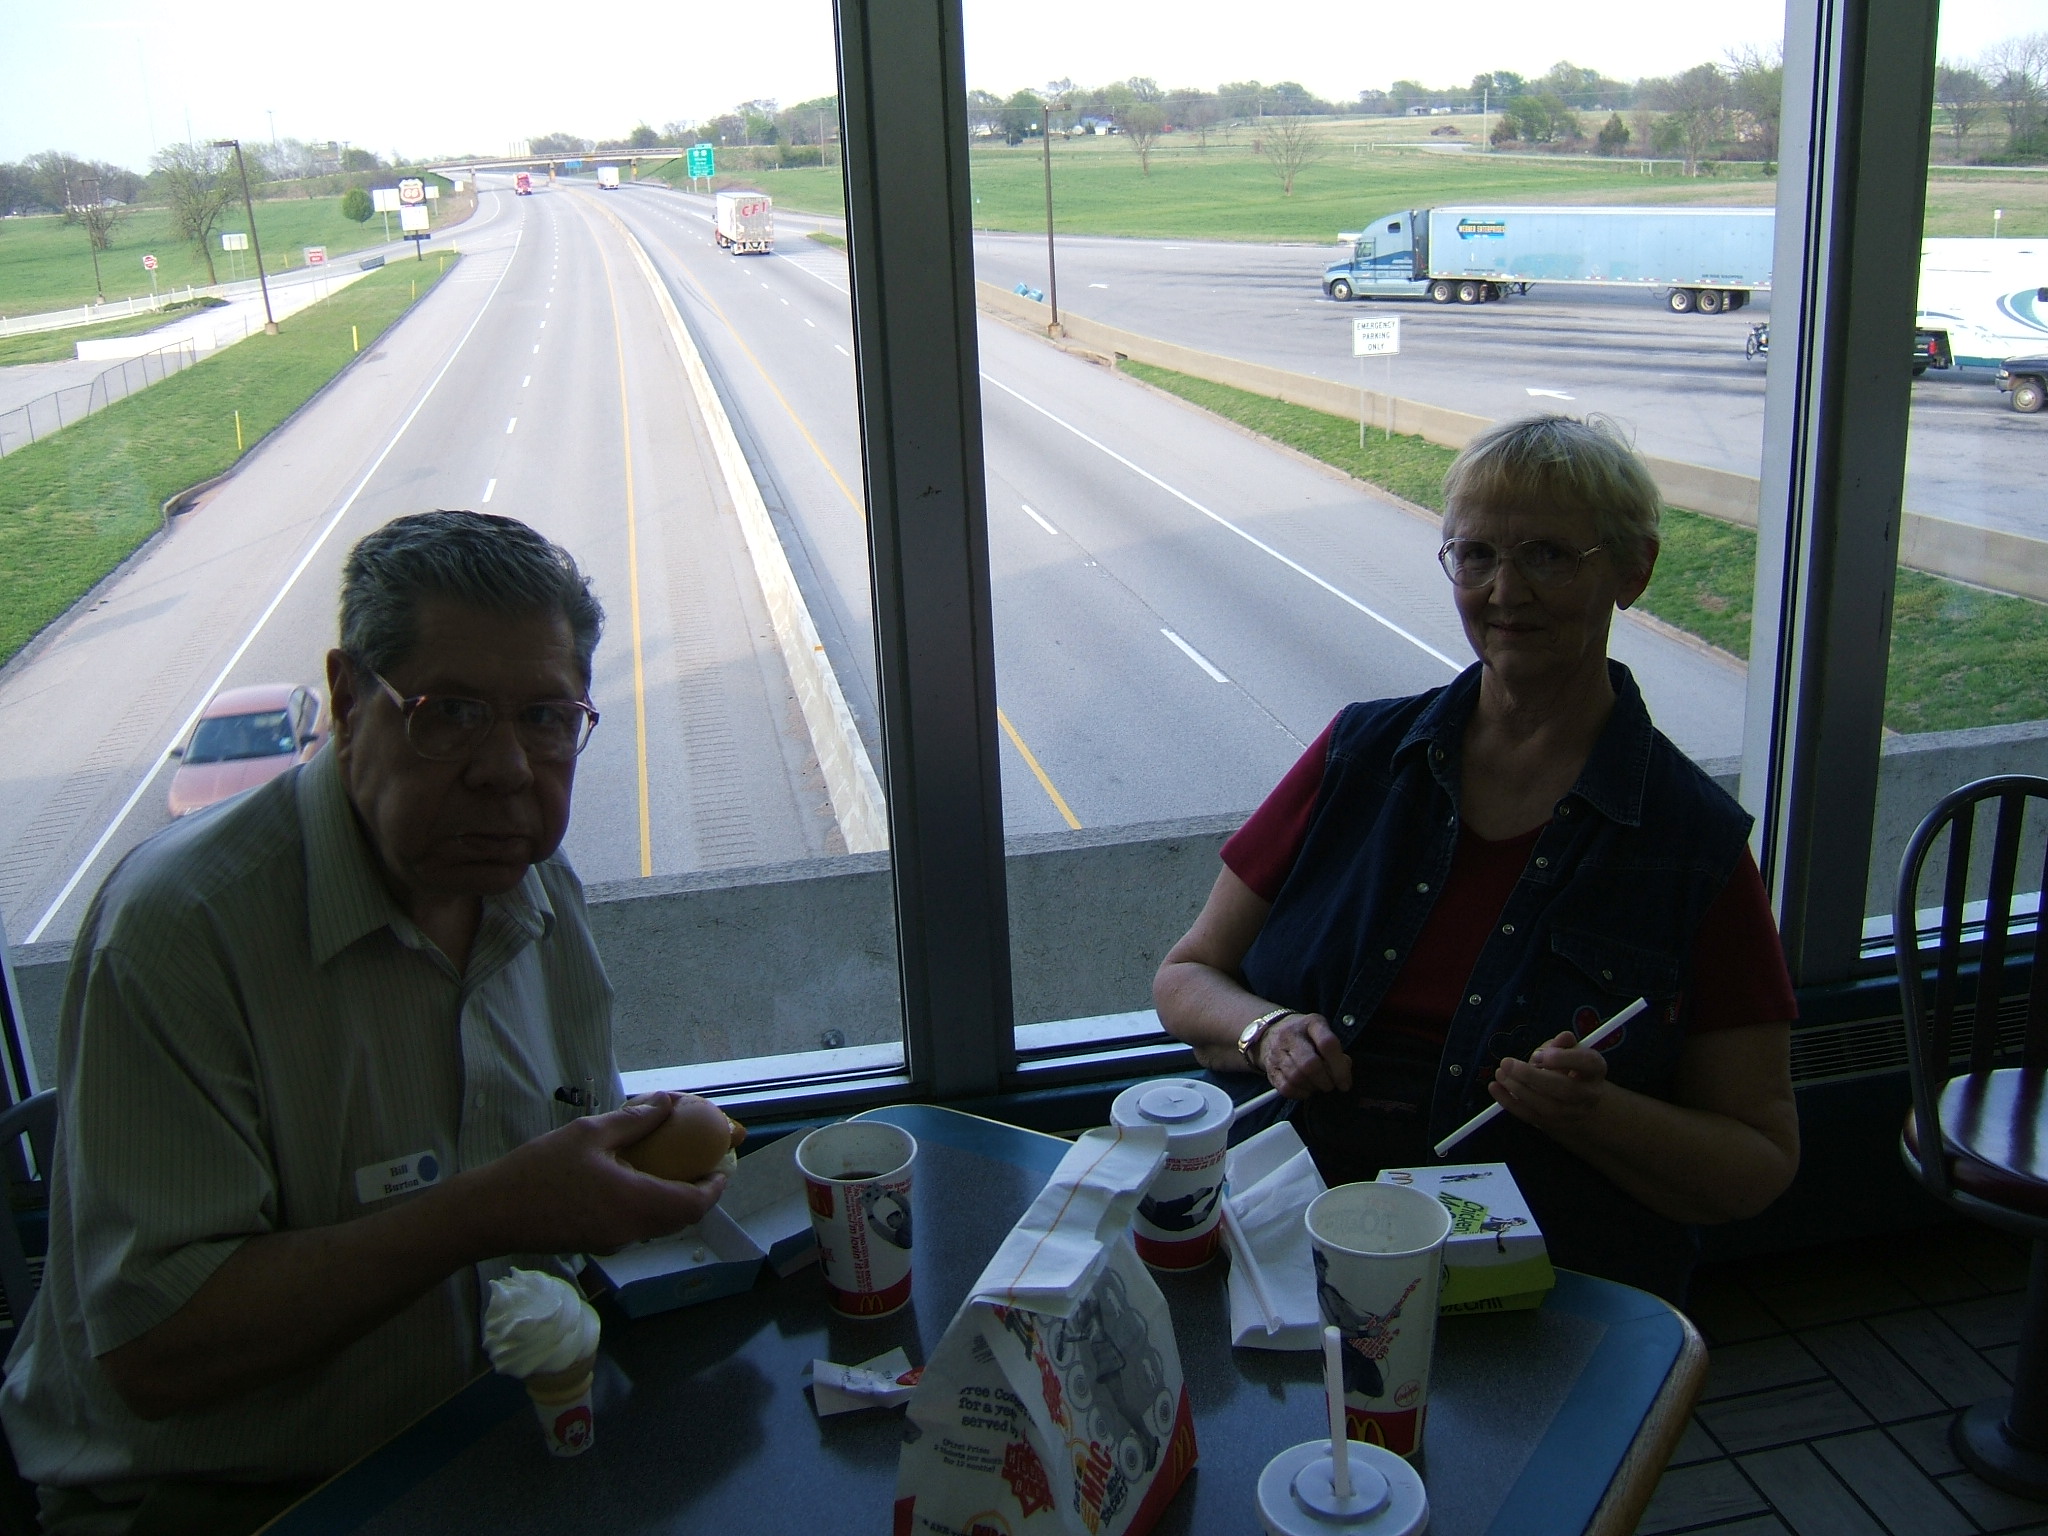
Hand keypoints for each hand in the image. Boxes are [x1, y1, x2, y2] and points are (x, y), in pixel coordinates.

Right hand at [468, 1095, 726, 1255]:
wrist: (490, 1213)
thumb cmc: (538, 1170)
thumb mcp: (589, 1133)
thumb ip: (635, 1119)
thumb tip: (670, 1102)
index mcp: (635, 1204)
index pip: (694, 1205)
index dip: (715, 1185)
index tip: (722, 1163)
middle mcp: (630, 1231)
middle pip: (680, 1218)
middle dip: (698, 1191)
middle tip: (700, 1161)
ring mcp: (613, 1242)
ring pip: (659, 1224)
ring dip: (673, 1199)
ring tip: (671, 1165)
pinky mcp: (596, 1244)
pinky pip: (636, 1226)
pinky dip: (648, 1205)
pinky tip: (636, 1178)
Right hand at [1256, 1013, 1351, 1098]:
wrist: (1271, 1032)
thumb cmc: (1305, 1035)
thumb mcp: (1323, 1033)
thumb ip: (1336, 1051)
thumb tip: (1344, 1071)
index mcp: (1311, 1023)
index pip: (1327, 1044)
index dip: (1340, 1068)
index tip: (1345, 1083)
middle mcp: (1290, 1035)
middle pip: (1310, 1064)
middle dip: (1325, 1081)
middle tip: (1330, 1085)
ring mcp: (1277, 1052)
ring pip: (1296, 1078)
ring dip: (1312, 1088)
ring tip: (1318, 1086)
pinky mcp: (1270, 1069)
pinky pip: (1286, 1088)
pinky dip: (1300, 1093)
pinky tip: (1306, 1089)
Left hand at [1488, 1030, 1609, 1133]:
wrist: (1577, 1103)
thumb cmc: (1568, 1069)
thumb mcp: (1568, 1052)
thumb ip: (1562, 1044)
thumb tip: (1563, 1037)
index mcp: (1595, 1070)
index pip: (1588, 1063)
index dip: (1565, 1059)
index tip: (1541, 1054)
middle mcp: (1588, 1094)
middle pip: (1565, 1089)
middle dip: (1533, 1077)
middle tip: (1507, 1063)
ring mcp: (1570, 1113)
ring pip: (1546, 1106)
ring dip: (1518, 1088)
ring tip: (1500, 1072)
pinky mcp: (1551, 1124)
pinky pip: (1529, 1115)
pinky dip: (1509, 1102)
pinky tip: (1494, 1087)